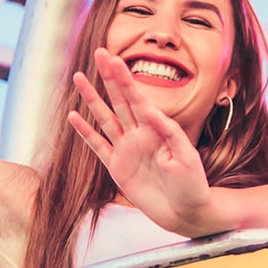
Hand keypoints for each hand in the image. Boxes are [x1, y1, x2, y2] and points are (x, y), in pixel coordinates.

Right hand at [68, 49, 222, 236]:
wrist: (187, 214)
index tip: (115, 59)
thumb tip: (150, 110)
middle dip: (109, 77)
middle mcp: (139, 135)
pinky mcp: (117, 168)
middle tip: (99, 53)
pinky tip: (74, 116)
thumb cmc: (193, 185)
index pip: (137, 98)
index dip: (126, 79)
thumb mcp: (186, 157)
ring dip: (92, 99)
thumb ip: (168, 132)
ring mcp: (127, 150)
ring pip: (105, 118)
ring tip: (79, 78)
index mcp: (157, 130)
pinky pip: (98, 146)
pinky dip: (85, 131)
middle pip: (120, 100)